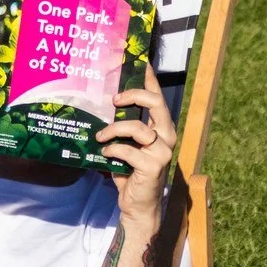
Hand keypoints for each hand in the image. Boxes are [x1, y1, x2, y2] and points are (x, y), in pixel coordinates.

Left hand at [94, 66, 176, 222]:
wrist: (137, 205)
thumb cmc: (129, 172)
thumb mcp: (125, 145)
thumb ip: (121, 127)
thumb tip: (101, 106)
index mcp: (160, 127)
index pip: (157, 96)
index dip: (149, 78)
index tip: (140, 61)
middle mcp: (166, 136)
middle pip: (156, 103)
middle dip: (134, 95)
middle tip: (114, 100)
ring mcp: (162, 151)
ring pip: (137, 128)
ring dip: (114, 129)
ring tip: (100, 136)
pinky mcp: (153, 166)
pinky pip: (128, 150)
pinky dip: (113, 150)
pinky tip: (105, 154)